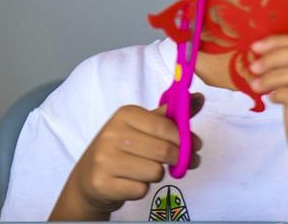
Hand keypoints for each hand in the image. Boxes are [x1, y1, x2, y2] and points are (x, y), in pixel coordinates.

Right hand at [50, 94, 203, 220]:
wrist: (89, 176)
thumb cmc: (122, 147)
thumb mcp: (142, 126)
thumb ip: (170, 114)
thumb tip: (198, 98)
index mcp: (125, 114)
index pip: (165, 126)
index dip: (185, 138)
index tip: (195, 144)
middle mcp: (113, 133)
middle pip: (163, 151)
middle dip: (179, 159)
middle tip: (184, 162)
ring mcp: (105, 158)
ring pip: (155, 172)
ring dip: (157, 174)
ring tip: (147, 169)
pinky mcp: (103, 183)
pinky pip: (141, 189)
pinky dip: (142, 188)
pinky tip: (132, 181)